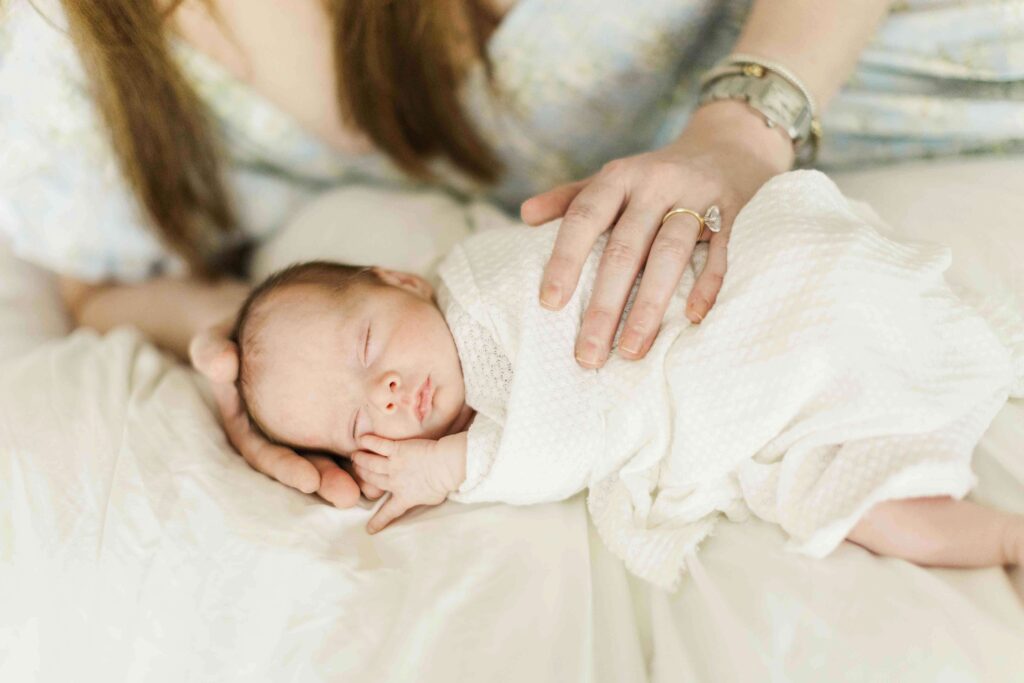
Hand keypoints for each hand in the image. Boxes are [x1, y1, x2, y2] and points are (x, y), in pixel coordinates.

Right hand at [189, 318, 381, 506]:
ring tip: (372, 489)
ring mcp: (309, 428)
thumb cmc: (238, 334)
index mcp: (249, 427)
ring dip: (350, 474)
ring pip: (331, 455)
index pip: (267, 455)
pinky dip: (366, 447)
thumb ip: (212, 349)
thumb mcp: (219, 339)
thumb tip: (218, 363)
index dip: (286, 468)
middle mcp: (281, 434)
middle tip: (348, 495)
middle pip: (304, 463)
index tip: (307, 480)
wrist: (269, 323)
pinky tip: (388, 456)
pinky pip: (351, 433)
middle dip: (326, 480)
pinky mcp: (335, 415)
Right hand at [352, 432, 467, 533]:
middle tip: (357, 470)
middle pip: (373, 479)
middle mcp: (395, 482)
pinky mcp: (398, 449)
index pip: (388, 513)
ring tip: (354, 457)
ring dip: (361, 460)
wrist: (446, 466)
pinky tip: (361, 439)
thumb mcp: (431, 500)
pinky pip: (380, 445)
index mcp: (404, 498)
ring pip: (371, 463)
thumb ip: (419, 499)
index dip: (378, 522)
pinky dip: (369, 442)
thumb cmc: (443, 483)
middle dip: (362, 476)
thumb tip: (418, 498)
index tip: (369, 529)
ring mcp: (395, 465)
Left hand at [521, 99, 794, 368]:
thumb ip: (570, 198)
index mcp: (619, 177)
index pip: (584, 217)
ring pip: (670, 254)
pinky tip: (692, 319)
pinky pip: (720, 253)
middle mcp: (655, 184)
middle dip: (604, 304)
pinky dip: (707, 284)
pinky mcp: (729, 215)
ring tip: (632, 350)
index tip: (549, 303)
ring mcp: (695, 198)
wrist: (725, 146)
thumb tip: (524, 216)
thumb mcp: (612, 179)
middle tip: (588, 353)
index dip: (565, 259)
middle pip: (625, 248)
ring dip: (650, 305)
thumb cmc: (654, 177)